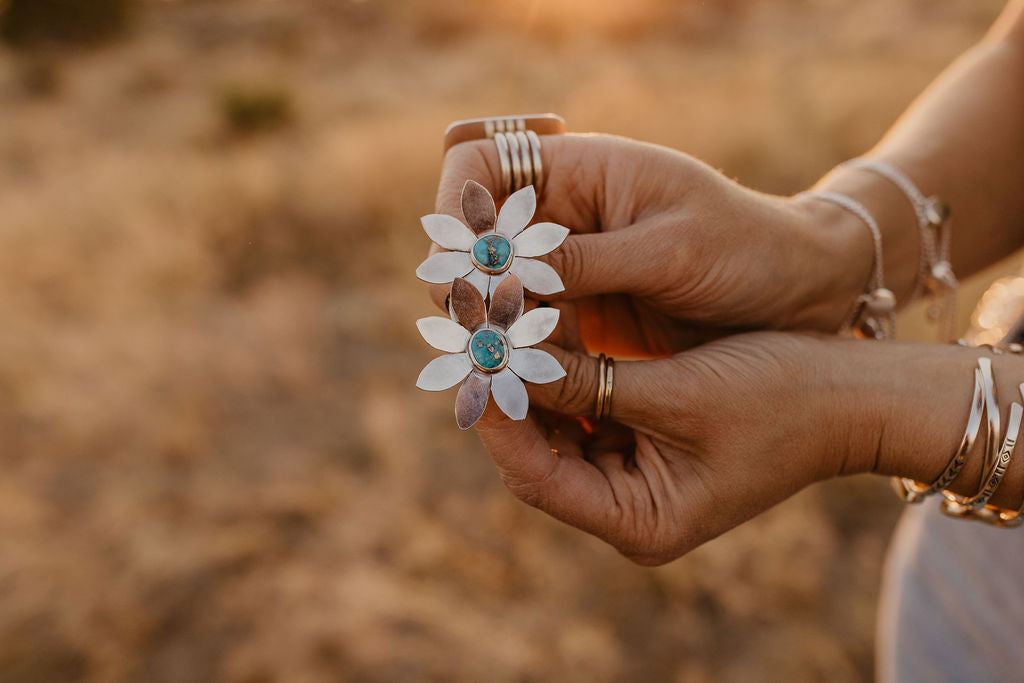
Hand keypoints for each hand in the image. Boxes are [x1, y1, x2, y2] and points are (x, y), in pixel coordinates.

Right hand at [428, 135, 871, 355]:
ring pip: (503, 296)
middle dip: (471, 290)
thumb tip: (498, 274)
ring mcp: (572, 268)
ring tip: (499, 375)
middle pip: (480, 245)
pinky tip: (531, 388)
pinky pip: (536, 334)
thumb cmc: (750, 249)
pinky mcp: (586, 313)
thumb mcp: (670, 250)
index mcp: (581, 170)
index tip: (458, 268)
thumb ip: (585, 262)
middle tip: (475, 340)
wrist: (805, 293)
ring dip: (497, 333)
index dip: (456, 212)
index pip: (479, 167)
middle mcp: (564, 216)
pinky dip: (529, 359)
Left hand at [470, 333, 1015, 563]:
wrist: (854, 395)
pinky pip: (584, 413)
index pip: (536, 477)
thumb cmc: (781, 399)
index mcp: (638, 522)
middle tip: (475, 332)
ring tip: (501, 323)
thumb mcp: (677, 391)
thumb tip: (503, 359)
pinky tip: (544, 329)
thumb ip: (588, 382)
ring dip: (532, 379)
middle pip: (538, 455)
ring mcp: (634, 479)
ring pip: (555, 430)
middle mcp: (627, 511)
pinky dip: (565, 375)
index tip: (470, 357)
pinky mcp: (644, 445)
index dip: (498, 416)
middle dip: (508, 394)